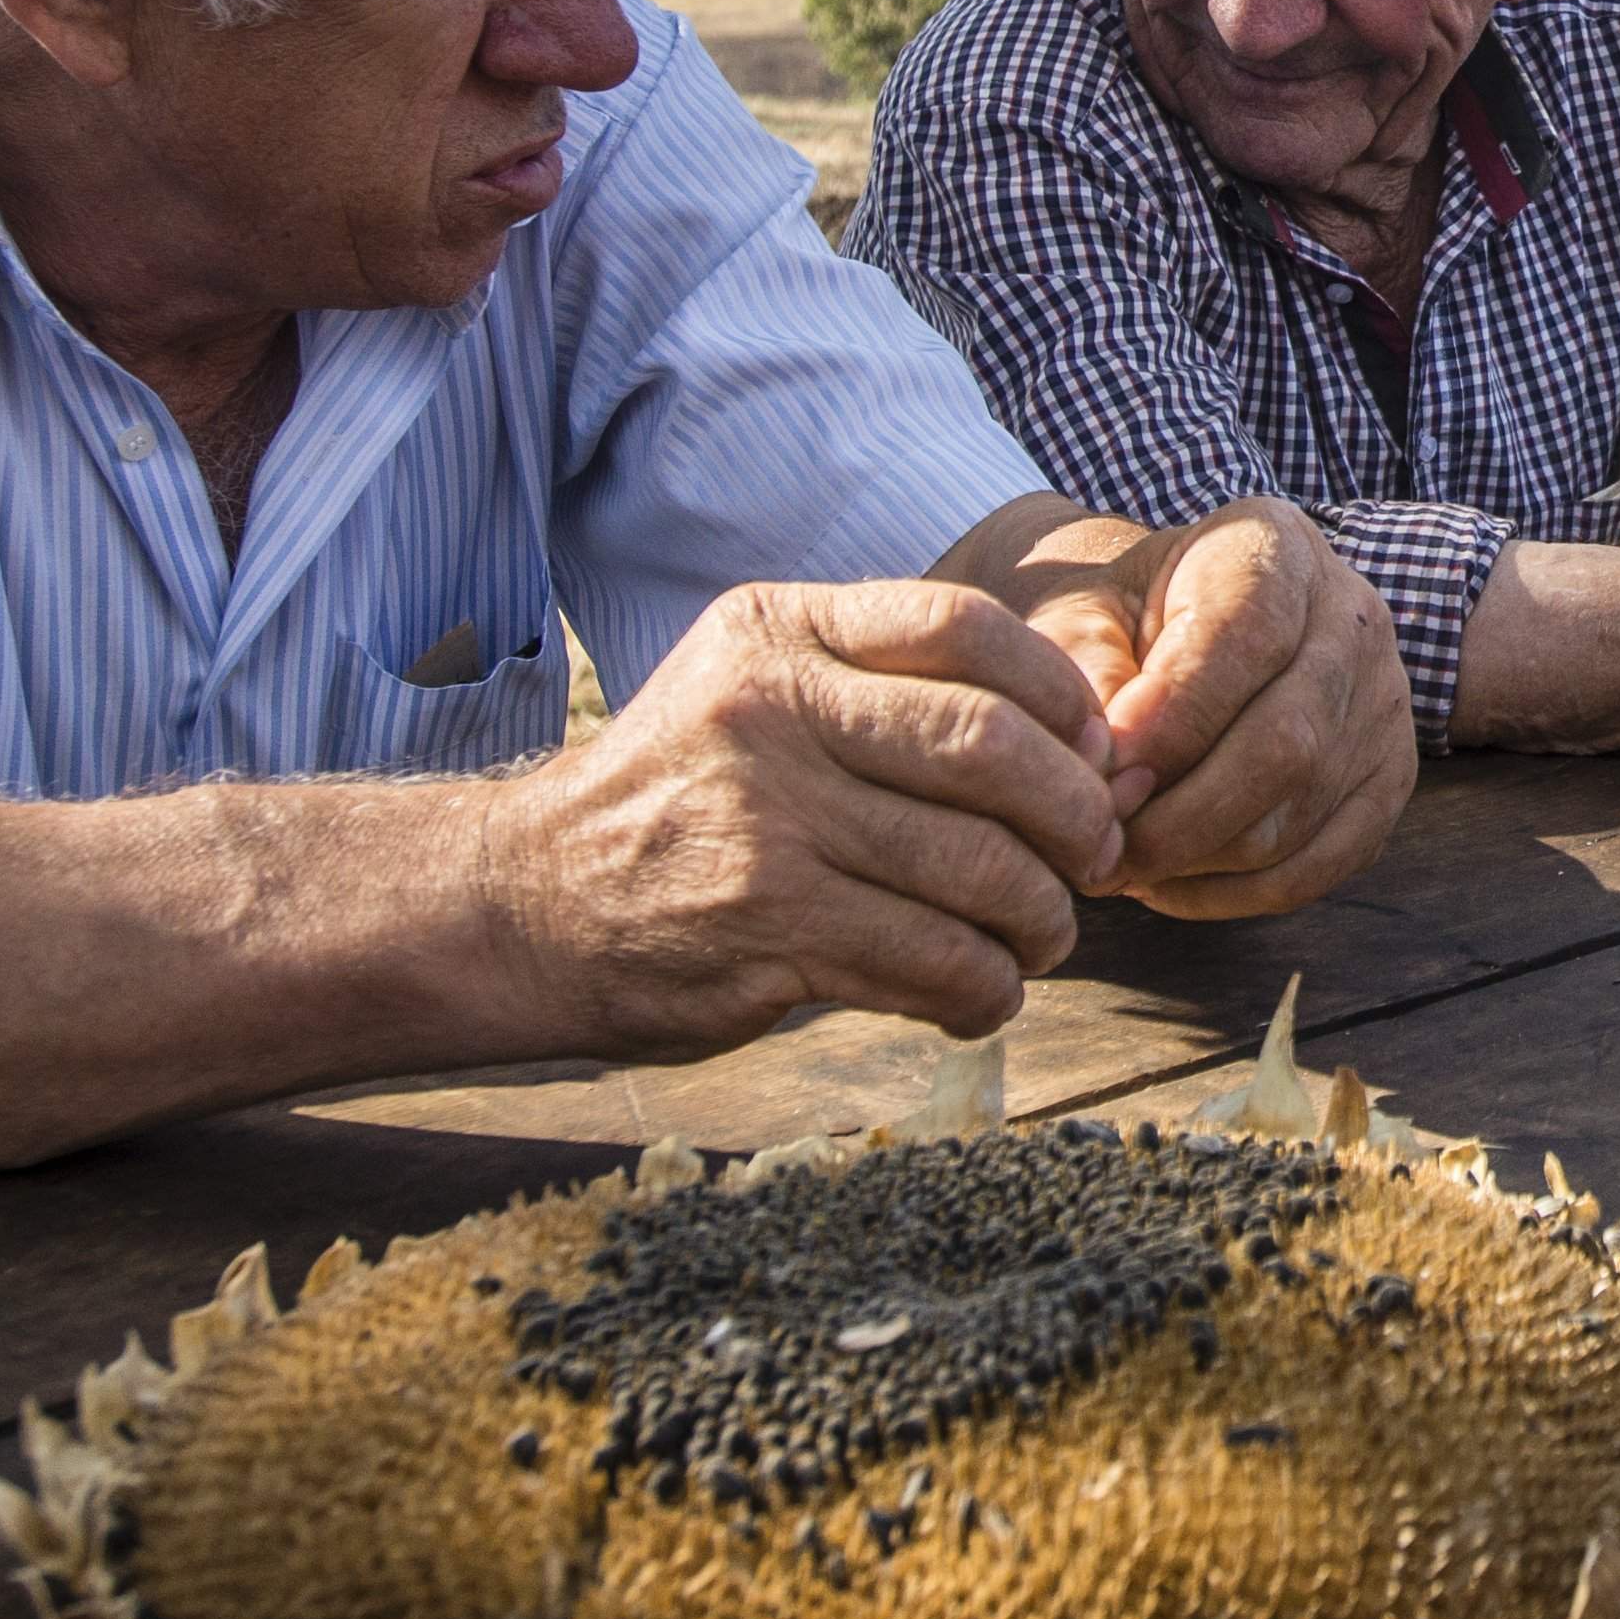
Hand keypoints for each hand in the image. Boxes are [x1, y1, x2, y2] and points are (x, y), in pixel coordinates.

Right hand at [486, 579, 1129, 1053]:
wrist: (523, 904)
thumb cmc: (679, 796)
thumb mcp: (749, 684)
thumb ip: (880, 684)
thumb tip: (1081, 738)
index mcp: (778, 631)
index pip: (964, 625)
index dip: (1059, 694)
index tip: (1091, 752)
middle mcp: (769, 712)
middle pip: (992, 749)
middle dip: (1076, 814)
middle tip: (1096, 855)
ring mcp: (766, 824)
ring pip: (978, 866)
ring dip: (1042, 917)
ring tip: (1043, 935)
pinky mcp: (767, 932)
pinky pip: (934, 960)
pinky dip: (986, 988)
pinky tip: (980, 993)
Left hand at [996, 497, 1416, 920]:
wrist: (1179, 627)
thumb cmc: (1119, 621)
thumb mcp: (1081, 615)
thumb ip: (1080, 668)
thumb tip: (1104, 764)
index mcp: (1274, 547)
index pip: (1246, 640)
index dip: (1171, 724)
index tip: (1100, 781)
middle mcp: (1351, 617)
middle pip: (1285, 743)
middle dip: (1178, 819)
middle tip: (1098, 851)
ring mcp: (1383, 703)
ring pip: (1298, 815)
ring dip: (1196, 862)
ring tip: (1120, 863)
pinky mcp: (1387, 781)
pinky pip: (1320, 866)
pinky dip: (1234, 895)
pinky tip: (1168, 882)